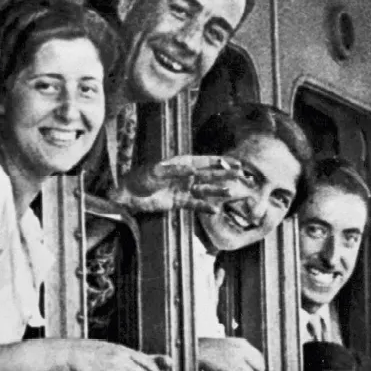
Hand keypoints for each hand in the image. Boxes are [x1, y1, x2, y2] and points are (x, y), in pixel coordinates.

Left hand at [120, 155, 245, 214]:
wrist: (129, 195)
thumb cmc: (140, 178)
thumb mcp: (156, 171)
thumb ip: (175, 170)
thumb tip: (193, 170)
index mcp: (182, 163)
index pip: (205, 161)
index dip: (220, 162)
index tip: (235, 162)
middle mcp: (185, 175)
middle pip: (209, 175)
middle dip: (225, 175)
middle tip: (242, 174)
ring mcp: (183, 189)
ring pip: (205, 190)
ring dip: (218, 191)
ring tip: (232, 192)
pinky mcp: (179, 202)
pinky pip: (194, 204)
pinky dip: (204, 207)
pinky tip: (214, 209)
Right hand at [198, 336, 264, 370]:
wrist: (190, 351)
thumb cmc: (202, 351)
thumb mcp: (223, 346)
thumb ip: (235, 352)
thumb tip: (246, 365)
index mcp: (241, 343)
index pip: (259, 356)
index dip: (258, 368)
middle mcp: (242, 349)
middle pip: (259, 366)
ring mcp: (237, 359)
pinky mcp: (232, 369)